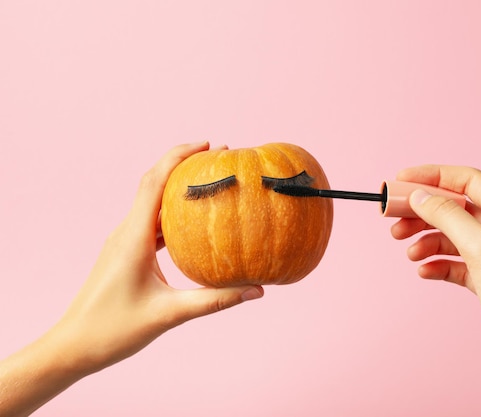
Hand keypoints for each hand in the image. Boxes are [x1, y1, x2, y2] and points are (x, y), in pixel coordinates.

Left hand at [56, 142, 263, 372]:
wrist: (72, 346)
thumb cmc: (113, 330)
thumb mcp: (169, 315)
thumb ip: (214, 301)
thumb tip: (256, 290)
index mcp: (133, 237)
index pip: (155, 181)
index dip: (180, 156)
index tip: (210, 146)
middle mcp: (126, 232)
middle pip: (153, 183)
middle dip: (183, 165)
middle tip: (218, 159)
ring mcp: (123, 241)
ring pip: (151, 202)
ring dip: (178, 189)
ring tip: (211, 186)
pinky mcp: (125, 253)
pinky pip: (150, 223)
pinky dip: (172, 215)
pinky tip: (193, 224)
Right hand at [391, 165, 480, 416]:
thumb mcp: (480, 248)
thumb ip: (448, 216)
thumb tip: (419, 196)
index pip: (466, 181)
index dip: (432, 176)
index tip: (400, 180)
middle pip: (453, 208)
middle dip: (422, 211)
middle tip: (393, 218)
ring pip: (450, 236)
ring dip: (425, 239)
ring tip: (407, 251)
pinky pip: (453, 263)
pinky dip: (436, 264)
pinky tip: (424, 272)